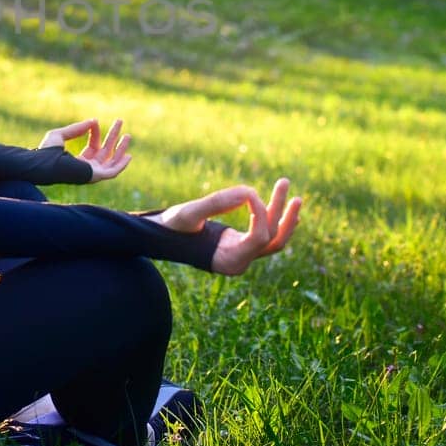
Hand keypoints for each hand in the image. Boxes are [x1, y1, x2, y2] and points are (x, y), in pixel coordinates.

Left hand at [39, 117, 132, 183]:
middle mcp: (85, 168)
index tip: (94, 121)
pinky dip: (121, 165)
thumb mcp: (59, 135)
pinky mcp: (95, 176)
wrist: (44, 164)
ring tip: (128, 135)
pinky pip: (112, 172)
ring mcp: (91, 173)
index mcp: (77, 161)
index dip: (95, 132)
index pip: (93, 146)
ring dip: (121, 148)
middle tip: (120, 122)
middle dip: (113, 137)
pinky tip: (129, 155)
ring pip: (111, 161)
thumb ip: (76, 128)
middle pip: (105, 152)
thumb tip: (93, 121)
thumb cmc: (46, 152)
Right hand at [150, 178, 301, 274]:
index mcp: (228, 261)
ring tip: (287, 186)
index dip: (260, 212)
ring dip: (282, 213)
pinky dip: (274, 218)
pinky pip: (265, 236)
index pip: (259, 238)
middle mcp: (239, 263)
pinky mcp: (239, 247)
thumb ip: (217, 203)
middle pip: (274, 240)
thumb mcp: (188, 214)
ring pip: (273, 238)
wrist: (157, 240)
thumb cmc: (169, 228)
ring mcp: (241, 256)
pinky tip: (282, 203)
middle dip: (283, 212)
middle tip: (285, 182)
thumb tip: (249, 191)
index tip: (248, 191)